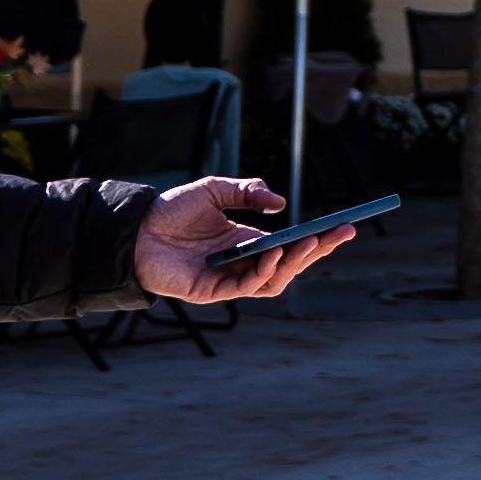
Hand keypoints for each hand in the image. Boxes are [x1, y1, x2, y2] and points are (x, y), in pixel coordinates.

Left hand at [132, 177, 337, 304]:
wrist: (135, 228)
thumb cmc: (170, 211)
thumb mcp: (214, 189)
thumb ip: (247, 192)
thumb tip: (281, 204)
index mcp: (247, 241)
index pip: (291, 244)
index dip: (318, 238)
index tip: (345, 225)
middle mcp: (242, 262)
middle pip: (290, 264)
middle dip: (318, 250)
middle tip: (340, 233)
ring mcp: (229, 279)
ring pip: (274, 280)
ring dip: (294, 263)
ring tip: (310, 242)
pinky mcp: (212, 290)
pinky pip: (246, 286)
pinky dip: (263, 271)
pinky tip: (272, 252)